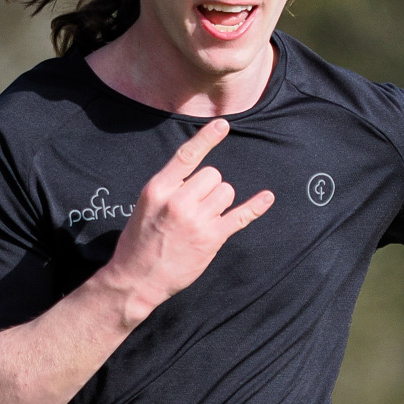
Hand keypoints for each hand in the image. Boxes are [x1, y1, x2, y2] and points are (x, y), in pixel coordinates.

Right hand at [104, 117, 273, 324]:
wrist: (136, 278)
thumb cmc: (138, 242)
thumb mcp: (145, 205)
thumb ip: (168, 186)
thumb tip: (195, 174)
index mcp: (158, 188)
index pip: (187, 155)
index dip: (207, 138)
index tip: (223, 124)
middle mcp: (179, 201)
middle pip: (213, 175)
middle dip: (209, 188)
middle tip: (195, 208)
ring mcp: (197, 220)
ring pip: (226, 192)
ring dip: (220, 202)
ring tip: (202, 220)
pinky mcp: (211, 239)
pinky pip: (240, 216)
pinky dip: (256, 206)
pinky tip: (267, 197)